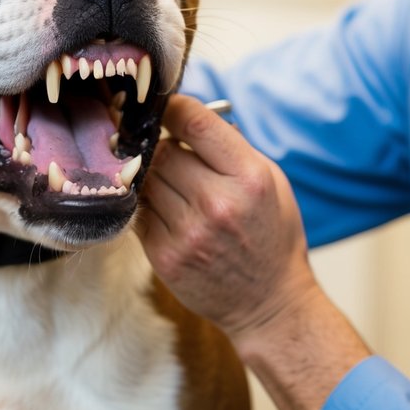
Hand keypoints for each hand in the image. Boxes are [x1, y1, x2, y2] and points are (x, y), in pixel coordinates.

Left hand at [137, 94, 318, 345]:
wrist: (269, 303)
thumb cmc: (271, 234)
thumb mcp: (270, 180)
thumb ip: (231, 147)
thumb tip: (184, 116)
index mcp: (248, 177)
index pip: (195, 123)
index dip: (173, 107)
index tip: (167, 107)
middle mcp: (217, 203)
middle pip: (162, 150)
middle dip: (161, 144)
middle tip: (166, 148)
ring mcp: (188, 233)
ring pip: (145, 179)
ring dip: (150, 174)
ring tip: (165, 178)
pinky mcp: (165, 256)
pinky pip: (138, 212)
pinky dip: (145, 203)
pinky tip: (162, 205)